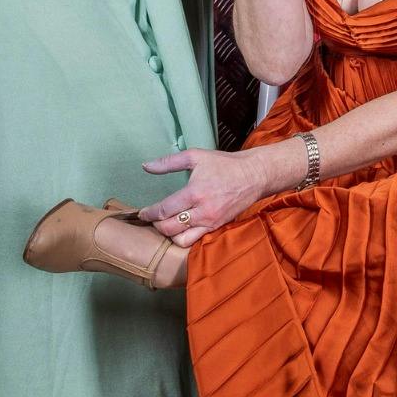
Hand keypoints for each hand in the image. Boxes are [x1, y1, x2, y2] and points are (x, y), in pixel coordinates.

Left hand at [138, 148, 266, 245]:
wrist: (253, 176)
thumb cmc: (224, 164)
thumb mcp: (196, 156)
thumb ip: (168, 162)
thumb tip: (145, 166)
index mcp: (194, 192)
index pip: (164, 210)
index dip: (149, 213)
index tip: (142, 213)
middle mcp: (202, 210)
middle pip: (169, 228)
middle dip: (156, 224)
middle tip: (153, 218)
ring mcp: (210, 222)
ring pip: (180, 239)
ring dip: (169, 234)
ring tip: (166, 224)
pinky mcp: (217, 227)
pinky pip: (194, 240)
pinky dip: (183, 237)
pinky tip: (181, 228)